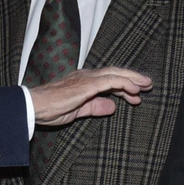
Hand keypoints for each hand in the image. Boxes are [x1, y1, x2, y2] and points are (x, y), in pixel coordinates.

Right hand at [30, 67, 151, 126]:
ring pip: (115, 74)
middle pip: (116, 73)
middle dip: (133, 78)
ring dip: (132, 79)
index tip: (136, 95)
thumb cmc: (50, 109)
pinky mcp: (87, 84)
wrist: (35, 106)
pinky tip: (133, 90)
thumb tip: (112, 107)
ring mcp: (87, 79)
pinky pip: (110, 81)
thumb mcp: (78, 111)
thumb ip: (95, 107)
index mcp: (84, 82)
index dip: (124, 86)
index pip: (109, 80)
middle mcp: (87, 76)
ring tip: (146, 85)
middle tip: (148, 85)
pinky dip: (123, 84)